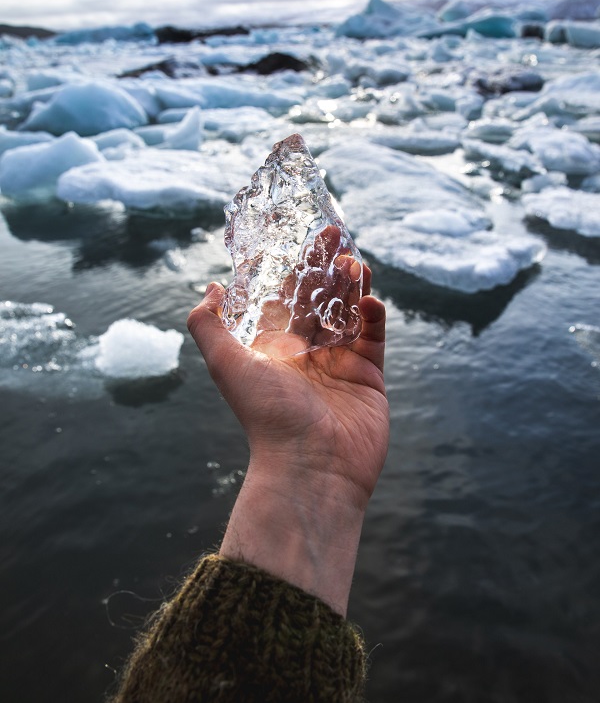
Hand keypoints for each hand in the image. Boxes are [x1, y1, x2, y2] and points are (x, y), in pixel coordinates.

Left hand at [187, 267, 388, 615]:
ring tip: (354, 261)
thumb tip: (208, 290)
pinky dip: (372, 314)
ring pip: (348, 311)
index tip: (302, 238)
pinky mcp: (369, 375)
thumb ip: (208, 326)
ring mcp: (340, 362)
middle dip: (326, 267)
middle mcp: (307, 352)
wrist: (310, 467)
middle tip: (335, 235)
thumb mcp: (225, 365)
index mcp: (275, 348)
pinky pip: (373, 336)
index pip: (286, 297)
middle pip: (319, 298)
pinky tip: (368, 298)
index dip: (293, 267)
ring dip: (351, 284)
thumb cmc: (266, 415)